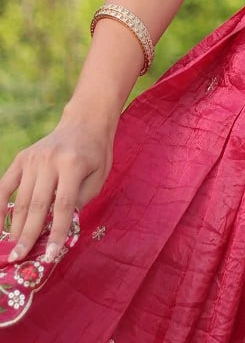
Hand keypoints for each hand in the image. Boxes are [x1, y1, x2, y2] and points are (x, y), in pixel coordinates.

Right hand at [0, 111, 113, 264]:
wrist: (85, 122)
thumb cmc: (96, 154)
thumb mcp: (98, 177)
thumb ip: (79, 202)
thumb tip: (58, 229)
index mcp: (72, 164)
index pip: (62, 205)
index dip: (56, 232)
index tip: (49, 256)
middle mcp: (49, 160)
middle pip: (37, 205)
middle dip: (28, 236)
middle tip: (20, 258)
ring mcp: (33, 158)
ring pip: (20, 199)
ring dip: (15, 227)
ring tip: (14, 248)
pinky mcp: (22, 157)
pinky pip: (5, 185)